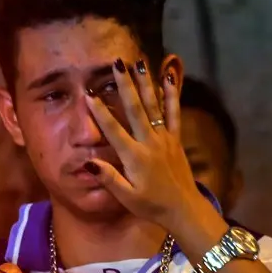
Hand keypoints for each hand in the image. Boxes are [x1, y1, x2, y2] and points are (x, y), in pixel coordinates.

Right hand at [83, 60, 207, 231]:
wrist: (183, 209)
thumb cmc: (152, 206)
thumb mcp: (127, 197)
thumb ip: (109, 178)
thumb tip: (88, 161)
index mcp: (134, 157)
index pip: (113, 130)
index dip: (100, 112)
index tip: (89, 95)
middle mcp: (149, 143)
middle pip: (134, 109)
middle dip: (124, 85)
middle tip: (117, 63)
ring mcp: (165, 139)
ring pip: (153, 106)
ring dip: (145, 83)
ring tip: (139, 63)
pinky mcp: (176, 139)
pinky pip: (173, 113)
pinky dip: (171, 95)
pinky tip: (168, 78)